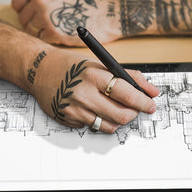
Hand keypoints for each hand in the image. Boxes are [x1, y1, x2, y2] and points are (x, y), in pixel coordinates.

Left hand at [11, 0, 121, 45]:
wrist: (109, 13)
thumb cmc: (87, 4)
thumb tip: (24, 11)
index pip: (18, 3)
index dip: (25, 11)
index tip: (33, 16)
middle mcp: (40, 0)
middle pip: (23, 19)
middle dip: (33, 24)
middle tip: (49, 26)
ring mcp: (45, 17)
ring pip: (31, 31)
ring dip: (42, 33)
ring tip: (58, 29)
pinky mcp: (53, 32)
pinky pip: (42, 40)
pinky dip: (51, 40)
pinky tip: (64, 34)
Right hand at [28, 48, 158, 133]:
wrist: (39, 71)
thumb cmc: (71, 66)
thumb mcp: (100, 64)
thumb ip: (129, 76)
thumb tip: (152, 91)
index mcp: (93, 75)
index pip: (126, 93)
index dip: (142, 102)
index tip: (151, 105)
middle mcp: (84, 94)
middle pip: (120, 115)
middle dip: (133, 114)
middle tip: (135, 110)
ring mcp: (74, 109)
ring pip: (109, 126)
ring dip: (118, 120)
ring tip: (114, 108)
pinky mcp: (68, 120)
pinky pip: (93, 126)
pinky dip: (99, 120)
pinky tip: (92, 108)